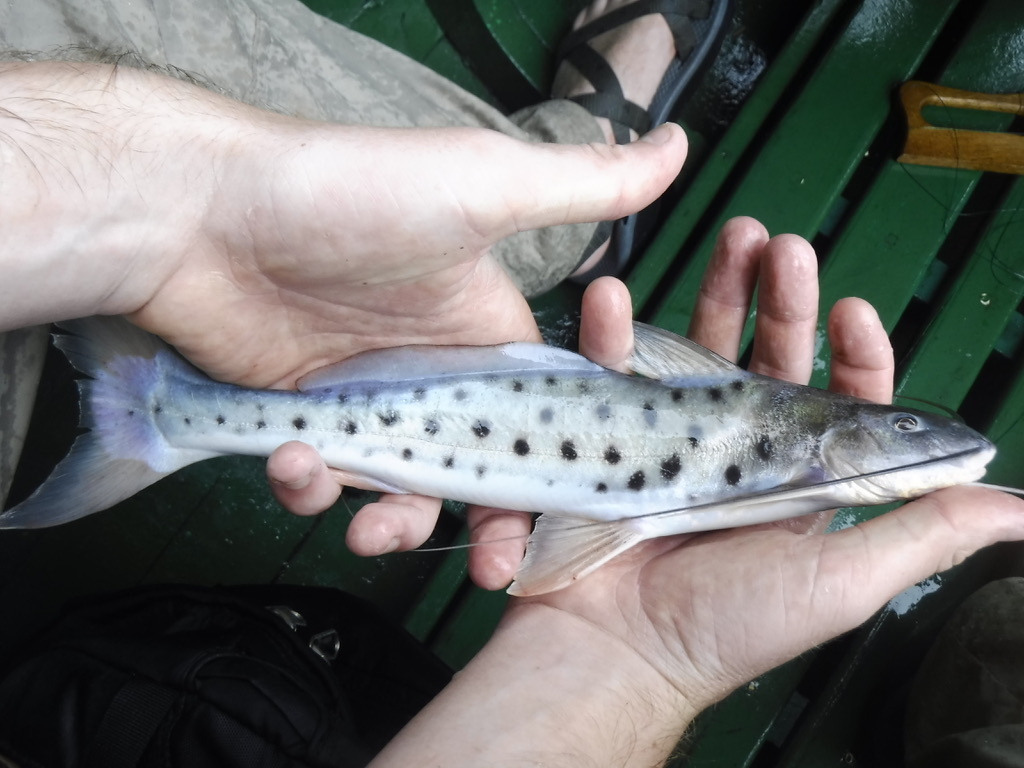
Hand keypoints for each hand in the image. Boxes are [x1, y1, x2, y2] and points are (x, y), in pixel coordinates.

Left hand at [0, 62, 685, 587]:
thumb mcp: (483, 187)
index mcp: (492, 336)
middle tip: (495, 570)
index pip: (550, 421)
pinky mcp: (306, 422)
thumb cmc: (353, 197)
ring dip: (393, 523)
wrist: (207, 214)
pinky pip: (325, 481)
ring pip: (403, 493)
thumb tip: (682, 145)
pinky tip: (298, 462)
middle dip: (494, 529)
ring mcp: (370, 404)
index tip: (570, 518)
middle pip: (483, 476)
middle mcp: (438, 377)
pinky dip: (314, 488)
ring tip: (365, 523)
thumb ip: (586, 185)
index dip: (565, 474)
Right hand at [513, 216, 1023, 713]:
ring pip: (699, 350)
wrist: (615, 646)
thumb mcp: (845, 578)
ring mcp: (672, 442)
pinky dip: (612, 332)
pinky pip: (613, 373)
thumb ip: (925, 532)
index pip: (837, 404)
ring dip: (714, 291)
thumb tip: (1019, 510)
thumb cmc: (730, 623)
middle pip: (767, 358)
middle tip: (782, 246)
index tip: (853, 310)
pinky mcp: (610, 438)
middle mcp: (739, 455)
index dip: (852, 354)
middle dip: (781, 298)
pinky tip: (613, 300)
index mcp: (798, 485)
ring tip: (729, 241)